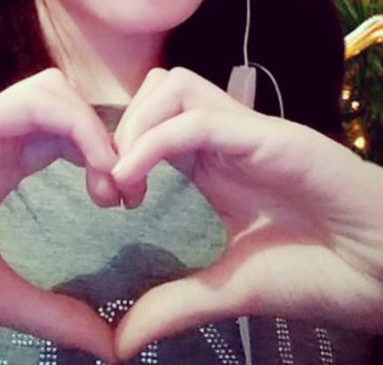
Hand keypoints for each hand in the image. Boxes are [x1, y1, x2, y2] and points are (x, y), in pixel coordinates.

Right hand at [0, 69, 117, 360]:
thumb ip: (50, 312)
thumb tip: (107, 345)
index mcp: (1, 163)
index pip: (68, 134)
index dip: (107, 158)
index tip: (127, 206)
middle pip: (68, 103)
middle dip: (110, 138)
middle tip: (127, 195)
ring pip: (54, 90)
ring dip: (95, 128)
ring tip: (110, 185)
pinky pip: (36, 102)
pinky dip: (78, 127)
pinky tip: (95, 172)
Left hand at [111, 67, 382, 360]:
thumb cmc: (322, 273)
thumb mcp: (232, 289)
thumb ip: (178, 303)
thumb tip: (120, 341)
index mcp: (215, 164)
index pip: (154, 123)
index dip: (120, 148)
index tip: (106, 199)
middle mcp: (225, 138)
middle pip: (157, 91)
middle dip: (120, 129)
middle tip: (109, 187)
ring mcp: (246, 132)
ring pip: (174, 87)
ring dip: (137, 125)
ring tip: (125, 180)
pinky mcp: (267, 137)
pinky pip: (199, 121)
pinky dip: (155, 142)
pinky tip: (134, 180)